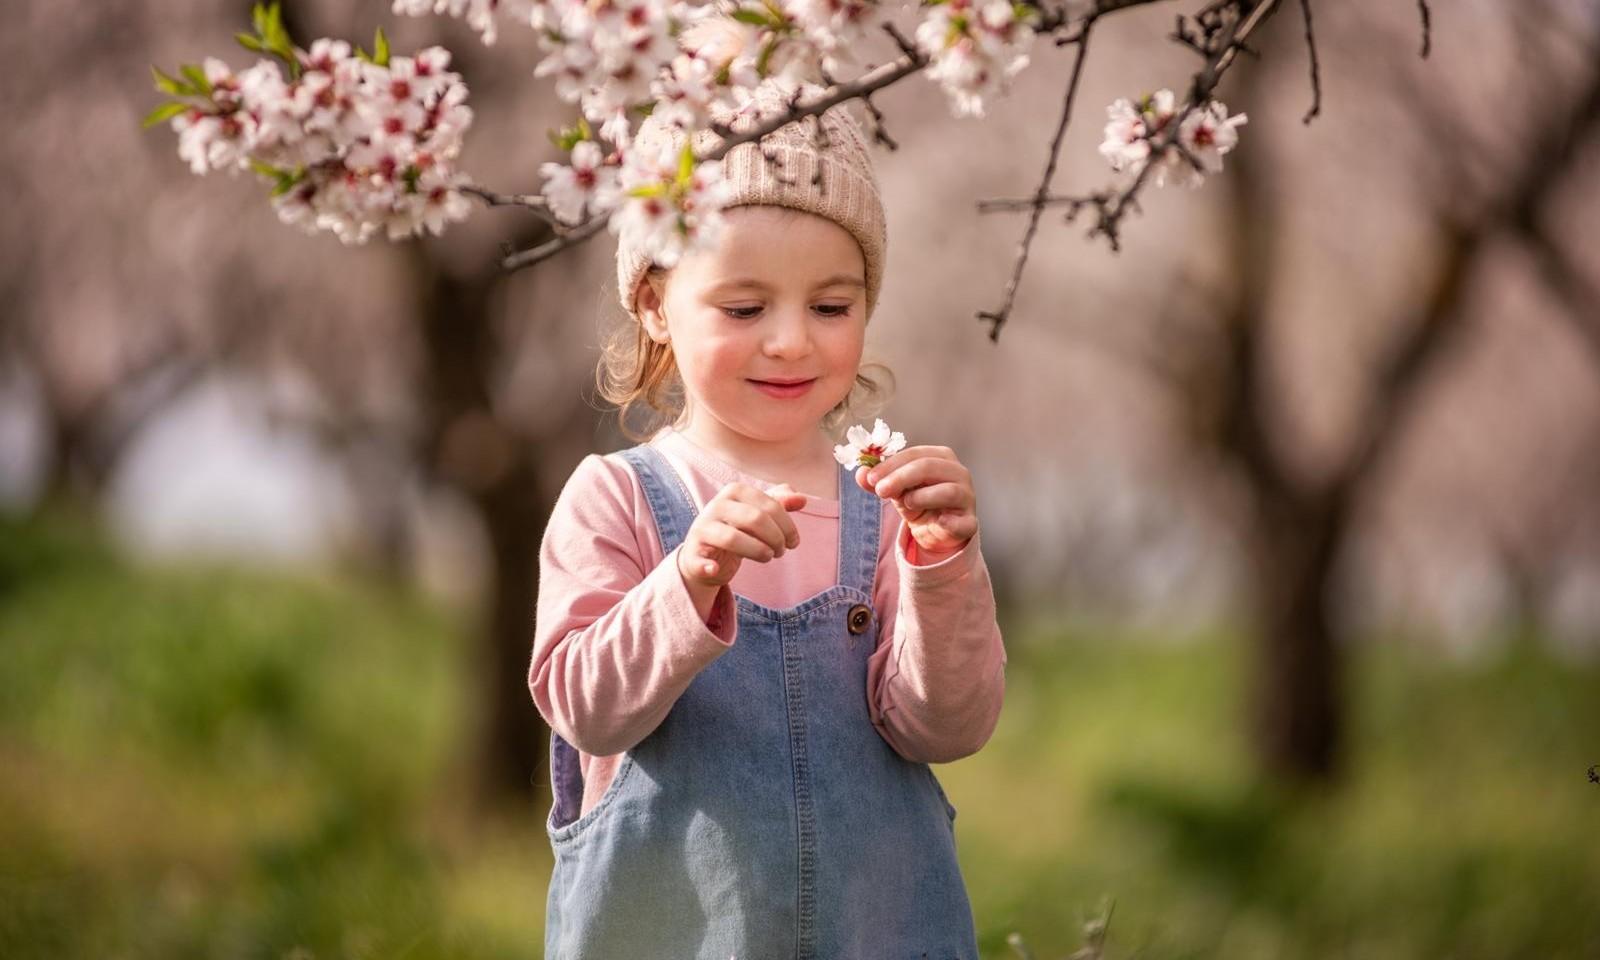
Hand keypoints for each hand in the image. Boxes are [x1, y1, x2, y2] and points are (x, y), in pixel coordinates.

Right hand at [677, 481, 806, 589]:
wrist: (704, 554)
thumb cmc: (738, 529)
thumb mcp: (759, 513)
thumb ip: (780, 503)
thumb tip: (802, 498)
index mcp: (734, 491)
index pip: (768, 505)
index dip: (787, 525)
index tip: (794, 542)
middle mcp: (715, 505)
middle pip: (754, 519)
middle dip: (776, 538)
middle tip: (781, 552)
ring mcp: (701, 529)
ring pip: (732, 539)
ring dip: (758, 552)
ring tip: (768, 558)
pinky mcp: (692, 553)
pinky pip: (699, 560)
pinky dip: (708, 567)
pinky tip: (716, 570)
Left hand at [855, 445, 977, 557]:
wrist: (935, 530)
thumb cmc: (917, 501)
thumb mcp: (894, 489)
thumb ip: (877, 481)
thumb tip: (860, 473)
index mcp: (941, 457)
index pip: (915, 454)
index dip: (891, 465)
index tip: (871, 477)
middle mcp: (958, 472)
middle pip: (929, 467)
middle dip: (900, 478)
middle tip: (880, 490)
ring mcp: (967, 497)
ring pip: (948, 491)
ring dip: (921, 497)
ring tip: (906, 505)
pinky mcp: (969, 522)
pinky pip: (963, 522)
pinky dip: (948, 522)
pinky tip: (937, 521)